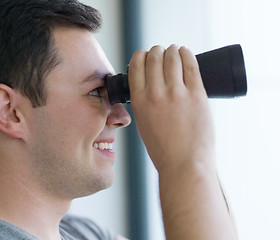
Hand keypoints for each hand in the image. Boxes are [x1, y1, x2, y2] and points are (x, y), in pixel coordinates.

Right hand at [128, 45, 214, 172]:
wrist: (184, 165)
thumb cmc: (164, 150)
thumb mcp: (144, 124)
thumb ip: (144, 104)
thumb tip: (150, 86)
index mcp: (139, 101)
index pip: (136, 64)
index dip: (141, 55)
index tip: (146, 55)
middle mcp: (156, 93)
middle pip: (154, 57)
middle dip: (156, 51)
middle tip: (161, 52)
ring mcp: (177, 93)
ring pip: (172, 57)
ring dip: (172, 50)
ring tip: (174, 50)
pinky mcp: (197, 95)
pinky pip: (191, 65)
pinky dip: (187, 54)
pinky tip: (185, 52)